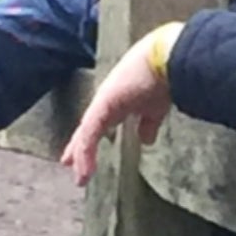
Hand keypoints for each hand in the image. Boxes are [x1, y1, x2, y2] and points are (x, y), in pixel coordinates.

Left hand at [61, 39, 172, 186]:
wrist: (168, 58)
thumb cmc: (164, 77)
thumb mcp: (155, 108)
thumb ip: (148, 124)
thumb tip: (146, 140)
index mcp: (118, 101)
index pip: (99, 125)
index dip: (91, 141)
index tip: (83, 156)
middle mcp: (106, 101)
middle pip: (87, 128)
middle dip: (78, 146)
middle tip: (67, 162)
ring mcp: (102, 103)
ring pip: (86, 133)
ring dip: (81, 155)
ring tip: (80, 177)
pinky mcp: (102, 106)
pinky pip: (90, 133)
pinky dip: (86, 152)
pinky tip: (86, 169)